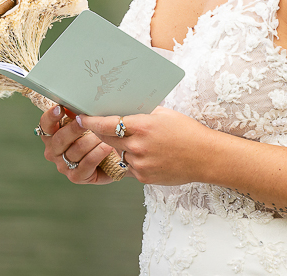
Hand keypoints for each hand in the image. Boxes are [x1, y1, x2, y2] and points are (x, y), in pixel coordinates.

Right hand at [36, 104, 118, 184]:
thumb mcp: (85, 124)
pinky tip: (108, 146)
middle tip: (88, 120)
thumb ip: (77, 115)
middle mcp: (53, 152)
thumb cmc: (94, 137)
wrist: (112, 159)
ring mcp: (63, 166)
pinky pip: (87, 162)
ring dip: (93, 140)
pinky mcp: (75, 177)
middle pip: (60, 138)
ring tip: (105, 134)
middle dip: (75, 128)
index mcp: (51, 135)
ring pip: (77, 149)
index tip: (60, 108)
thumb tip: (75, 103)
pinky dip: (99, 153)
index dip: (51, 117)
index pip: (45, 125)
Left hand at [79, 106, 214, 185]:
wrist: (206, 157)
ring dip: (119, 148)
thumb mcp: (163, 115)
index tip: (80, 118)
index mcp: (143, 126)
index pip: (107, 124)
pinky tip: (145, 154)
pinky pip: (129, 167)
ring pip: (118, 154)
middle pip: (107, 139)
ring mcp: (140, 164)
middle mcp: (138, 146)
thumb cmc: (187, 132)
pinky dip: (131, 160)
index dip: (90, 121)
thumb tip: (121, 109)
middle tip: (95, 127)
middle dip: (100, 133)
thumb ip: (141, 113)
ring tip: (132, 141)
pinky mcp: (144, 178)